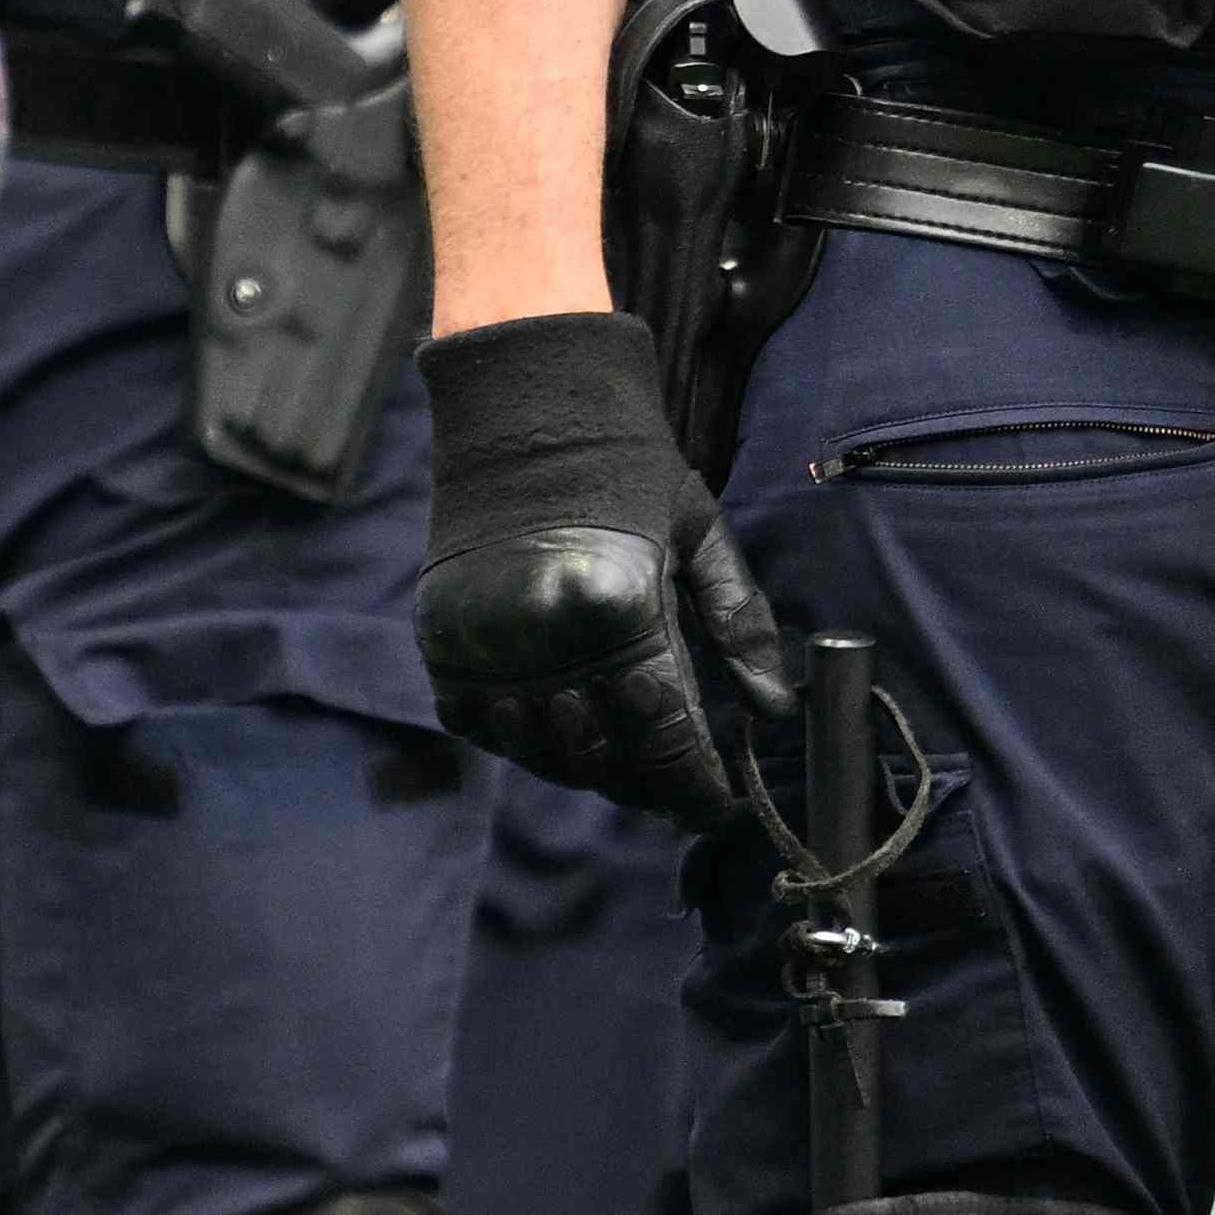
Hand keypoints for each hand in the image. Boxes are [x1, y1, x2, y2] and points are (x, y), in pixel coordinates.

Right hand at [416, 312, 792, 822]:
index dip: (697, 787)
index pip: (666, 735)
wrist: (527, 406)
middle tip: (673, 784)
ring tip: (620, 758)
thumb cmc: (628, 468)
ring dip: (586, 768)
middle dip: (648, 784)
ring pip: (542, 753)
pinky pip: (480, 728)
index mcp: (620, 608)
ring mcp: (486, 643)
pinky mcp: (442, 640)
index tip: (718, 808)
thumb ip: (740, 625)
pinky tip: (556, 723)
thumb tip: (772, 713)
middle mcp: (546, 636)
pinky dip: (520, 740)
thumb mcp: (700, 535)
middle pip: (604, 758)